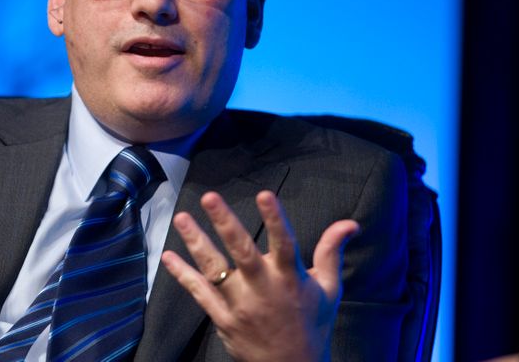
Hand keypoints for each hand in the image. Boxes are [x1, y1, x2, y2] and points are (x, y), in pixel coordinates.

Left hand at [161, 190, 358, 361]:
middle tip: (210, 197)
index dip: (275, 219)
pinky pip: (199, 293)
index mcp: (290, 278)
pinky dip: (182, 274)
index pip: (284, 243)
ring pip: (215, 269)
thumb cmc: (312, 325)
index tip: (264, 194)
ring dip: (196, 242)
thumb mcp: (329, 289)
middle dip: (225, 223)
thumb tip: (350, 223)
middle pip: (242, 252)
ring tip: (181, 218)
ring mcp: (240, 304)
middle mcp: (263, 289)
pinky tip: (167, 256)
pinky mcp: (223, 318)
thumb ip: (332, 252)